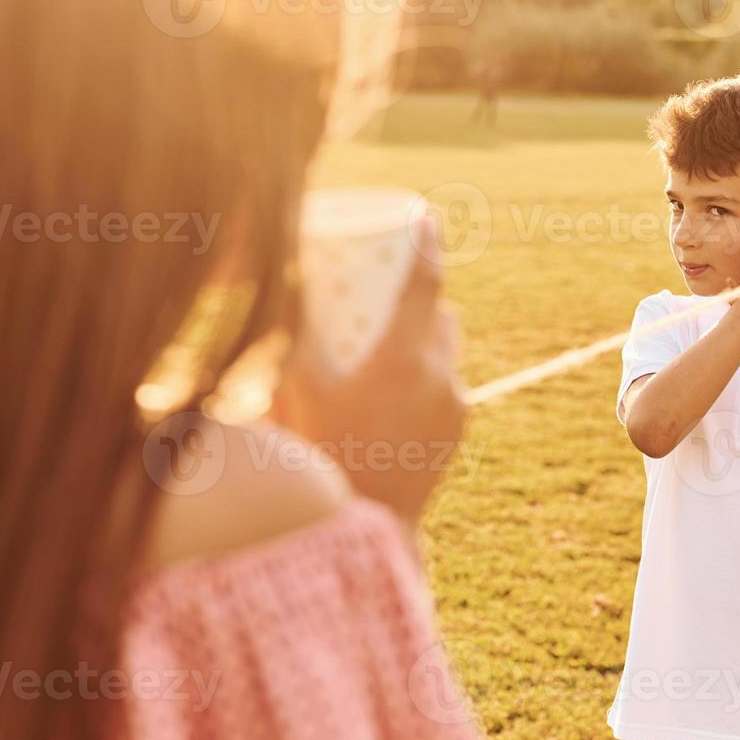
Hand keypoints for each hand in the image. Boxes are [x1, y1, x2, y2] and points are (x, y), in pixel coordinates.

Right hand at [274, 215, 466, 525]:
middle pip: (440, 314)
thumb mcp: (295, 388)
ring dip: (426, 333)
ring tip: (391, 330)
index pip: (426, 283)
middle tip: (388, 283)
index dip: (427, 243)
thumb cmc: (319, 456)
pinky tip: (403, 378)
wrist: (366, 524)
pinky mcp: (458, 430)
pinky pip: (448, 383)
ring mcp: (455, 405)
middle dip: (421, 292)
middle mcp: (441, 377)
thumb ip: (288, 332)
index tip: (425, 215)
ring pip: (447, 350)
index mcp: (405, 359)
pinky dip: (429, 371)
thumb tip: (282, 275)